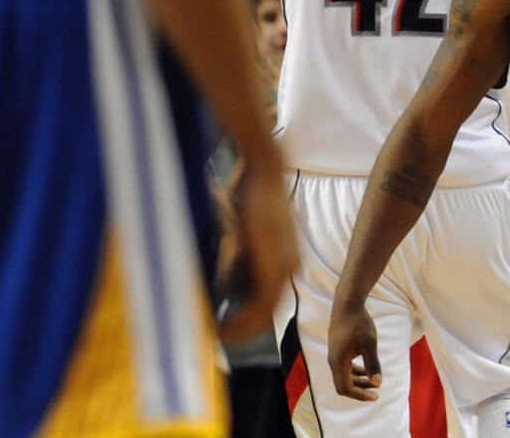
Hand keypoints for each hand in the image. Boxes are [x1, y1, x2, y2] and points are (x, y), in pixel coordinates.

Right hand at [217, 158, 298, 342]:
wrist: (262, 171)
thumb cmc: (247, 194)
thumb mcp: (241, 231)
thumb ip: (236, 255)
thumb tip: (223, 276)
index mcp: (284, 258)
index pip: (268, 299)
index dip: (247, 317)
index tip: (226, 327)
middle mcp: (290, 265)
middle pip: (268, 311)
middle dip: (243, 328)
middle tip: (219, 337)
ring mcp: (285, 265)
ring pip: (265, 312)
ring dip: (241, 327)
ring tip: (218, 335)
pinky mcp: (275, 263)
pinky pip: (262, 302)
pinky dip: (243, 317)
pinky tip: (225, 324)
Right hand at [328, 301, 382, 400]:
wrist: (347, 303)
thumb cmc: (359, 322)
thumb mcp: (369, 344)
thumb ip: (373, 364)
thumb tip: (378, 383)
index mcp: (338, 362)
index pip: (345, 388)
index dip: (360, 395)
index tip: (376, 395)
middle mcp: (333, 360)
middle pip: (344, 384)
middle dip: (360, 389)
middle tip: (377, 390)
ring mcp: (334, 354)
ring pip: (344, 376)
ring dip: (359, 381)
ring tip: (375, 380)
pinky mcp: (337, 348)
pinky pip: (344, 367)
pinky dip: (356, 372)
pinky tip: (367, 368)